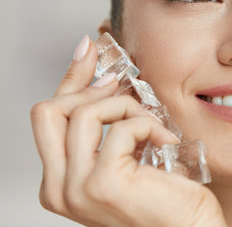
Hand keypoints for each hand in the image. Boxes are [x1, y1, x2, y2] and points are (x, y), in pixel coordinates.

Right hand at [30, 36, 225, 226]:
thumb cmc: (166, 198)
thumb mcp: (128, 155)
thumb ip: (108, 127)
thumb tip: (104, 78)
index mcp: (60, 182)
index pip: (49, 117)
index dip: (71, 78)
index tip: (90, 50)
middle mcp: (59, 189)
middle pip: (49, 111)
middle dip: (88, 88)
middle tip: (123, 85)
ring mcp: (77, 188)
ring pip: (85, 112)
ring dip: (127, 107)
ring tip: (154, 126)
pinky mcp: (103, 182)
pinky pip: (122, 127)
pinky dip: (148, 124)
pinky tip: (166, 141)